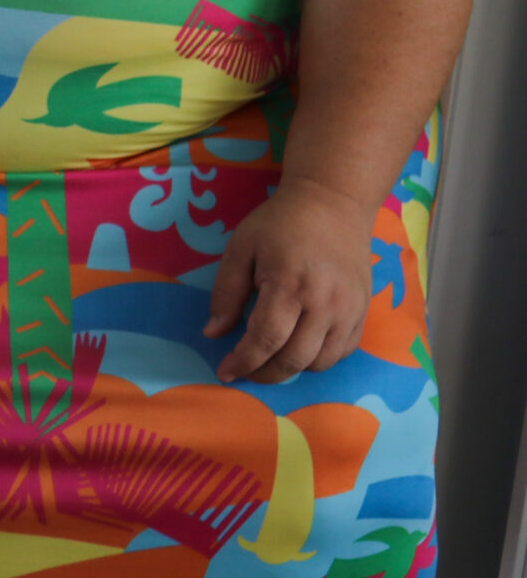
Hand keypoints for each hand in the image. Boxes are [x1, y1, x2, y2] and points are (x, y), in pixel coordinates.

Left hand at [204, 180, 377, 382]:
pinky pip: (342, 352)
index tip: (224, 371)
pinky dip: (318, 359)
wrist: (334, 204)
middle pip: (294, 359)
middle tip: (244, 371)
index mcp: (290, 285)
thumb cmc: (280, 223)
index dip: (243, 362)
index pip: (266, 340)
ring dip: (291, 369)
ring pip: (321, 362)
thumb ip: (226, 293)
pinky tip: (298, 349)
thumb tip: (213, 333)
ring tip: (268, 359)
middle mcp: (325, 303)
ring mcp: (349, 310)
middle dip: (264, 374)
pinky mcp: (364, 312)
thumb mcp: (241, 249)